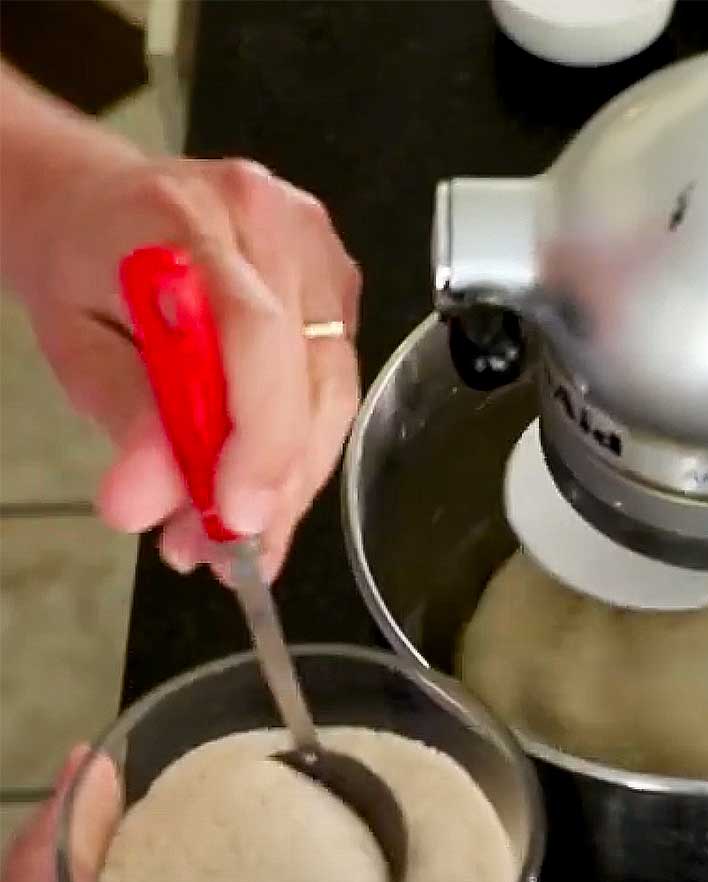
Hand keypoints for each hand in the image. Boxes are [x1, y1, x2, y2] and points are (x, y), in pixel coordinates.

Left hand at [23, 154, 360, 582]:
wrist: (97, 206)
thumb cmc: (80, 267)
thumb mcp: (74, 344)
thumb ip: (122, 417)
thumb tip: (149, 506)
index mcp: (186, 217)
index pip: (254, 334)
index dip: (258, 436)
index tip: (235, 519)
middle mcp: (271, 223)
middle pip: (310, 373)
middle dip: (277, 482)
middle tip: (227, 555)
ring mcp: (319, 249)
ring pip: (336, 393)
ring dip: (293, 479)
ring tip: (236, 537)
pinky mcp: (340, 283)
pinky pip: (338, 387)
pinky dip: (303, 449)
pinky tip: (262, 488)